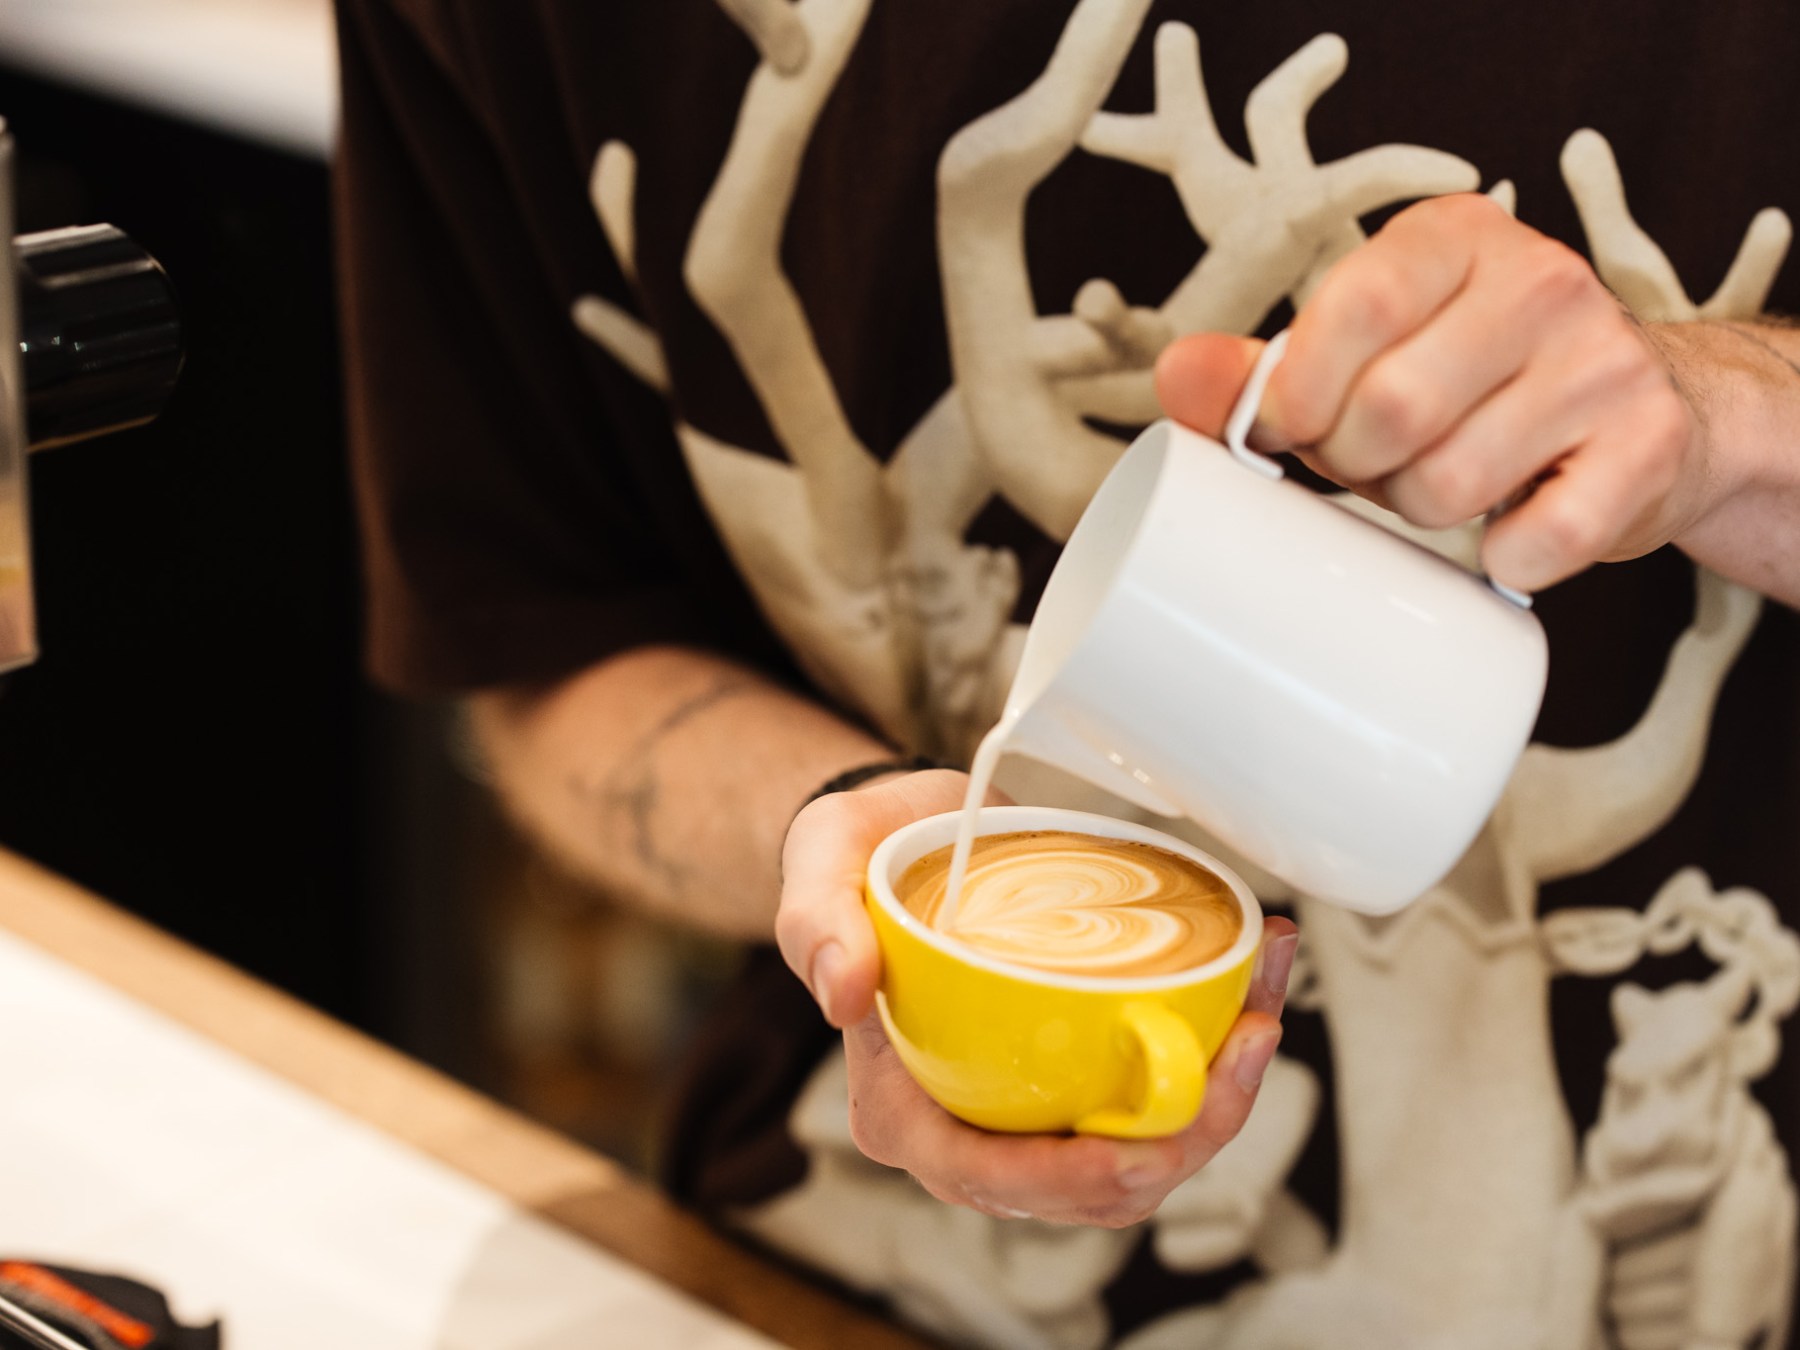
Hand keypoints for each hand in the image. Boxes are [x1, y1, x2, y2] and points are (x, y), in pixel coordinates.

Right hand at [777, 771, 1298, 1225]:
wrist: (895, 835)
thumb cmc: (853, 861)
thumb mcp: (820, 867)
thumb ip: (817, 923)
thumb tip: (843, 993)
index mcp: (905, 1109)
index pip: (990, 1178)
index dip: (1073, 1181)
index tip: (1143, 1148)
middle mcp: (971, 1125)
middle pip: (1092, 1183)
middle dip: (1187, 1135)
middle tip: (1248, 1040)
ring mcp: (1028, 1103)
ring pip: (1141, 1148)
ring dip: (1218, 1097)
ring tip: (1264, 1004)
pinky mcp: (1075, 1065)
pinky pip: (1154, 1091)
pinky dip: (1212, 1052)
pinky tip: (1251, 982)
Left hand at [1155, 193, 1707, 593]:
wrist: (1646, 418)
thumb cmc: (1471, 389)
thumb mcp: (1368, 357)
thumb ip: (1267, 370)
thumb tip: (1175, 376)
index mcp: (1455, 239)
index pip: (1357, 304)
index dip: (1300, 393)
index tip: (1285, 433)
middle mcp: (1542, 280)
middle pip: (1390, 409)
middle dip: (1356, 465)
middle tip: (1377, 464)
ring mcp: (1605, 362)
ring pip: (1449, 483)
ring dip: (1423, 514)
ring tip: (1445, 485)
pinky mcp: (1648, 447)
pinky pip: (1536, 542)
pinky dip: (1505, 561)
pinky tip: (1511, 533)